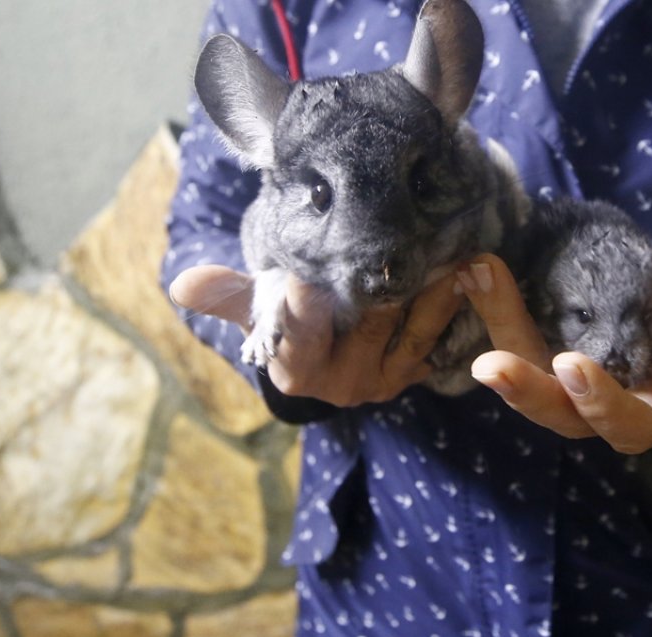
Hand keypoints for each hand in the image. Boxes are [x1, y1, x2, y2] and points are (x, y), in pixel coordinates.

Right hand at [169, 265, 463, 406]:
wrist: (329, 359)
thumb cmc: (285, 322)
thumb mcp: (255, 310)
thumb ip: (227, 294)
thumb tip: (182, 283)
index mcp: (296, 368)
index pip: (299, 335)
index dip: (301, 310)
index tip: (304, 282)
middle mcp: (342, 381)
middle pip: (366, 324)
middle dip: (381, 284)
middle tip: (402, 239)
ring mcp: (385, 380)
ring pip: (413, 329)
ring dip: (434, 290)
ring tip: (451, 249)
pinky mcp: (416, 373)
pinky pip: (439, 337)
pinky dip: (453, 303)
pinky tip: (469, 269)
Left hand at [459, 252, 651, 452]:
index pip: (628, 425)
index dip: (600, 405)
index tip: (573, 365)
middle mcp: (608, 401)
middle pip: (560, 416)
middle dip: (524, 392)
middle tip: (490, 364)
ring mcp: (570, 378)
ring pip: (525, 374)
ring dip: (498, 332)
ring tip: (478, 279)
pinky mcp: (544, 345)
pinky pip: (513, 336)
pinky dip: (493, 304)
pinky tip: (475, 267)